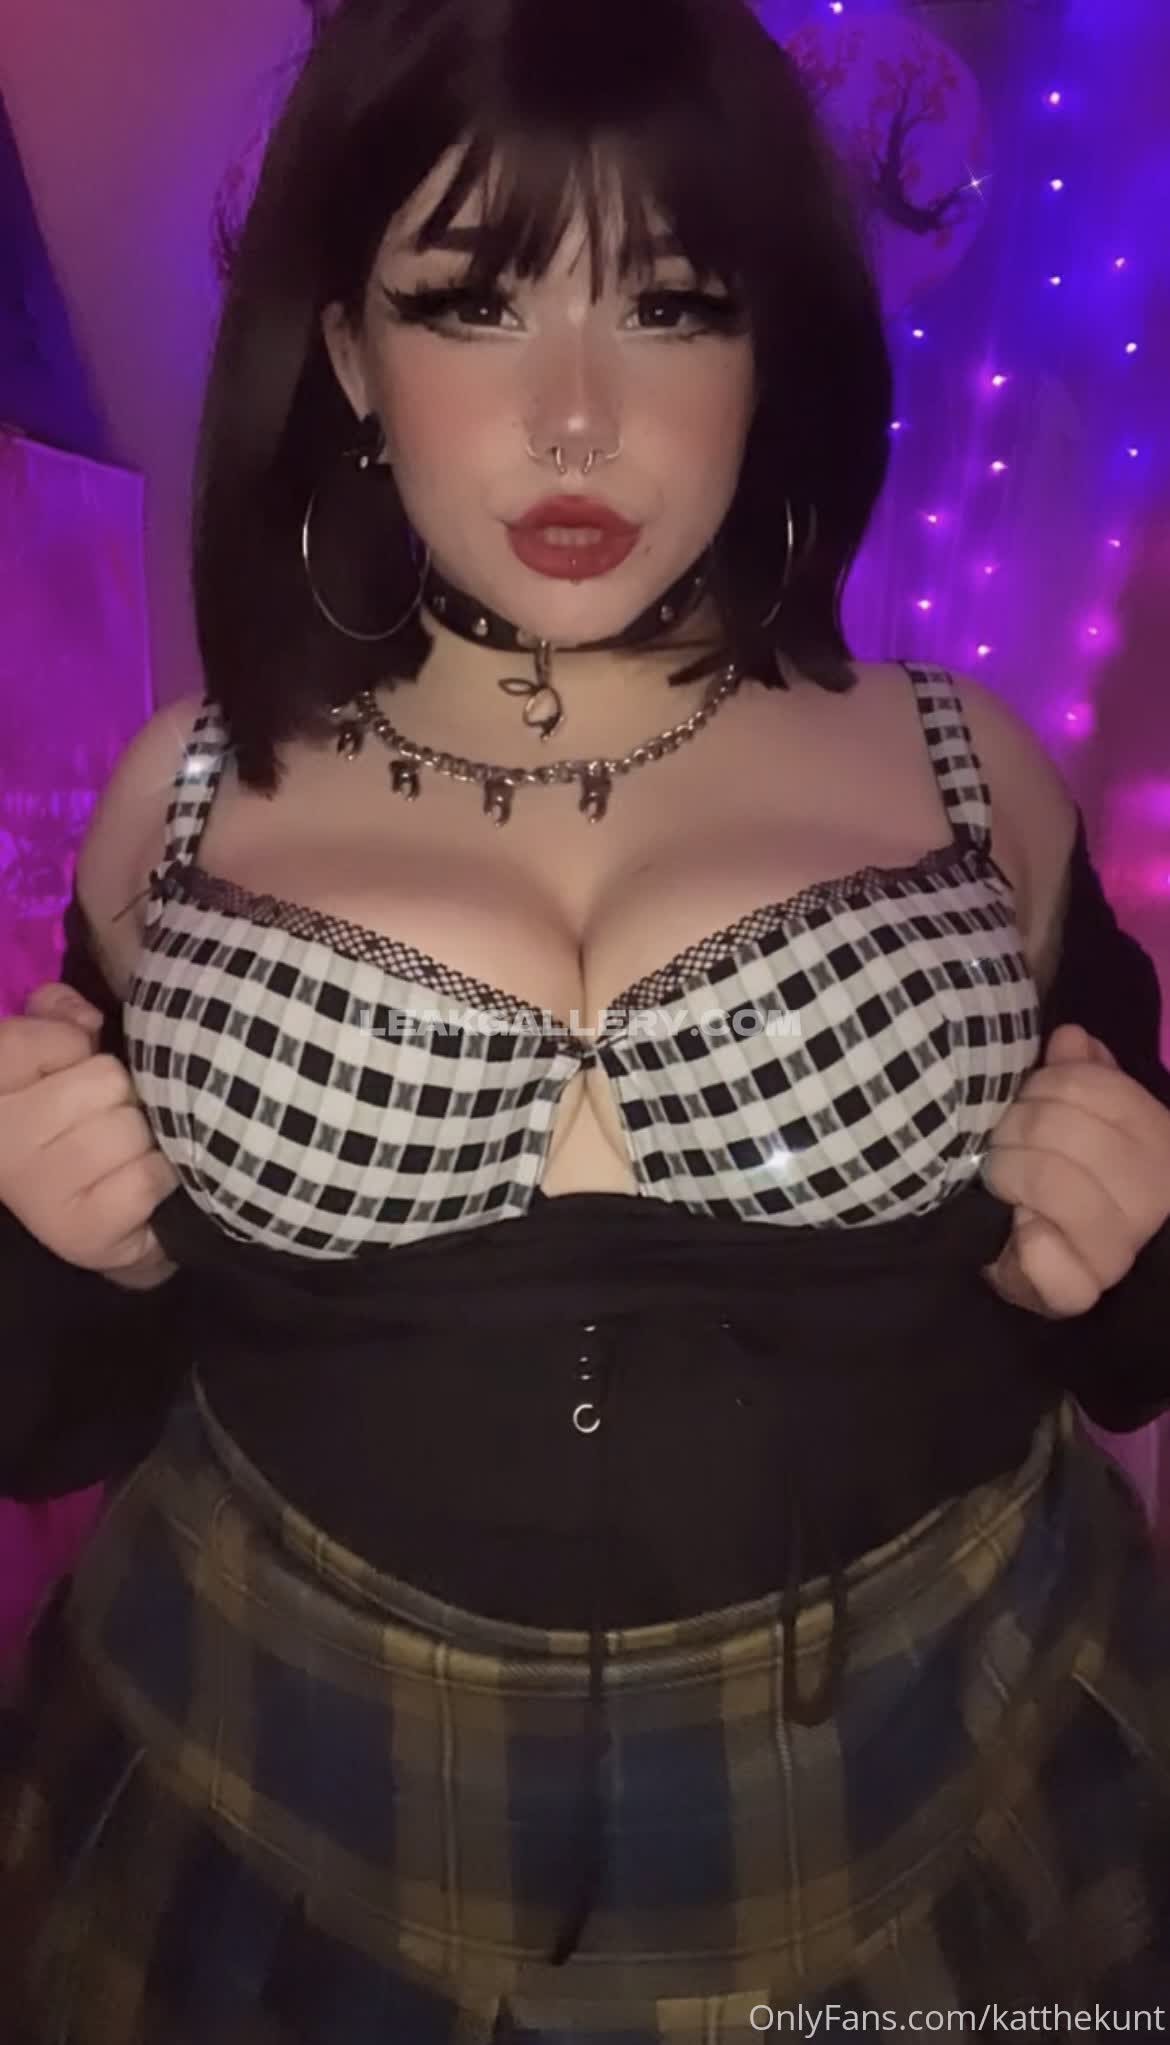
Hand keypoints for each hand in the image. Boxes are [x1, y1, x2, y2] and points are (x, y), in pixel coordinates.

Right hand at [0, 981, 178, 1287]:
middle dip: (120, 1095)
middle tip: (102, 1119)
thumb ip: (56, 1014)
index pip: (49, 1038)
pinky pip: (148, 1177)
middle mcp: (5, 1140)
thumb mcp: (49, 1052)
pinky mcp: (82, 1233)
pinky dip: (158, 1178)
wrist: (86, 1216)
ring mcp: (40, 1190)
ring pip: (132, 1127)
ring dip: (143, 1138)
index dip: (73, 1047)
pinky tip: (137, 1186)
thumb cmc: (67, 1121)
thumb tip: (85, 1018)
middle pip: (108, 1080)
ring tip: (122, 1153)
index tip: (68, 1068)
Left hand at [980, 1023, 1169, 1317]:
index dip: (1049, 1085)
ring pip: (1050, 1181)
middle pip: (1063, 1129)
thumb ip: (1083, 1077)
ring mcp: (1121, 1248)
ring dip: (1010, 1172)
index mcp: (1160, 1142)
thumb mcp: (1086, 1120)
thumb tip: (1070, 1038)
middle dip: (1018, 1128)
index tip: (1032, 1100)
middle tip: (1005, 1142)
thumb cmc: (1078, 1179)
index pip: (1100, 1089)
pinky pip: (1043, 1253)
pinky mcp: (1080, 1291)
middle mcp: (1153, 1194)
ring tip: (1003, 1179)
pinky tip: (1024, 1232)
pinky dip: (1024, 1240)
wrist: (1063, 1268)